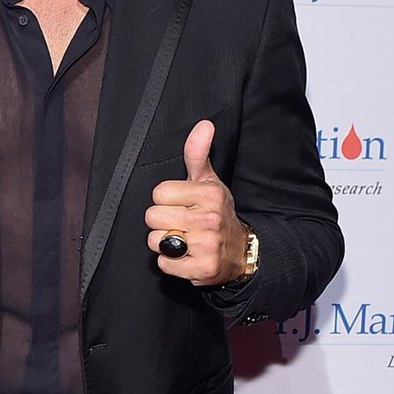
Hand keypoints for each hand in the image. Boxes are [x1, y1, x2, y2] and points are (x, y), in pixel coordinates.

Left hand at [145, 120, 249, 285]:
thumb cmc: (217, 211)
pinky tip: (186, 255)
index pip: (159, 193)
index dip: (166, 198)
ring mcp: (206, 246)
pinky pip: (164, 263)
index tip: (181, 203)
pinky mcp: (202, 269)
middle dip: (162, 220)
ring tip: (183, 238)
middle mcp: (209, 219)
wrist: (240, 251)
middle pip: (152, 216)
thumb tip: (204, 125)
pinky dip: (171, 262)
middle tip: (180, 221)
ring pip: (156, 241)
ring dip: (165, 242)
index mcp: (209, 194)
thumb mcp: (209, 181)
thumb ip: (198, 153)